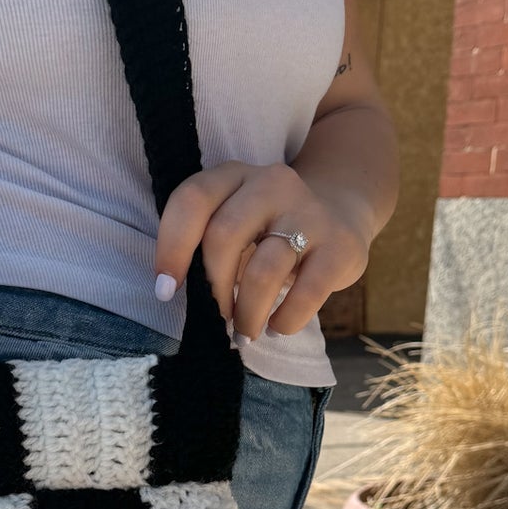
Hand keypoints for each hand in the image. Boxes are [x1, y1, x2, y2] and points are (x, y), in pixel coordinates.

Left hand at [153, 160, 371, 339]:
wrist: (341, 216)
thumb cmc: (268, 230)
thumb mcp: (233, 222)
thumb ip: (204, 245)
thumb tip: (174, 294)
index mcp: (233, 175)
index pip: (192, 200)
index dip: (172, 247)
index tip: (166, 291)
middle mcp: (271, 183)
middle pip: (224, 238)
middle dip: (213, 290)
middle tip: (216, 319)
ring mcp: (309, 211)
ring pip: (263, 271)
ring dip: (247, 314)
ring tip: (245, 333)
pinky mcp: (340, 246)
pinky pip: (307, 293)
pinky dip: (286, 320)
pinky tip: (278, 327)